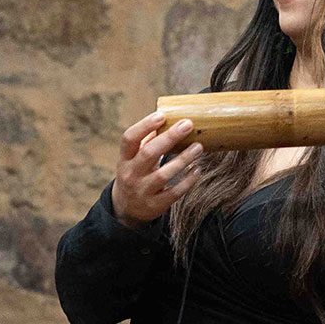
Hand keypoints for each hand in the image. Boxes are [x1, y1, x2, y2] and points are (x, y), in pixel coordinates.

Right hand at [109, 111, 206, 227]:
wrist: (126, 208)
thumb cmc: (135, 173)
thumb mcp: (133, 157)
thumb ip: (147, 140)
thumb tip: (169, 116)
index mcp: (125, 158)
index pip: (129, 139)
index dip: (144, 126)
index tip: (162, 115)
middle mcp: (131, 174)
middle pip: (148, 153)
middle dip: (169, 138)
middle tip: (188, 125)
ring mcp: (142, 191)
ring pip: (163, 174)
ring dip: (183, 159)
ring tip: (199, 147)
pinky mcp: (155, 205)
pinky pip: (174, 193)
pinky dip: (187, 181)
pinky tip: (197, 169)